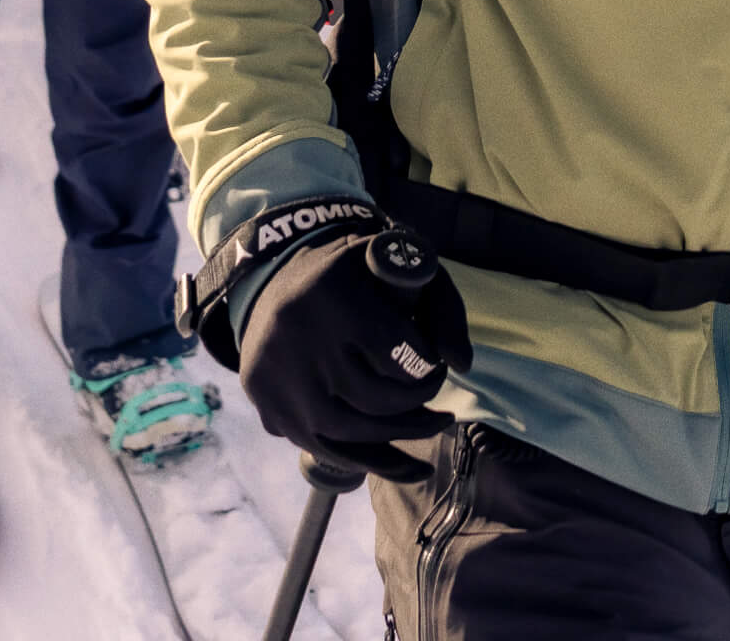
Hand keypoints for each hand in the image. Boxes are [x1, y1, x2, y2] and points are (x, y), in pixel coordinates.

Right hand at [238, 226, 471, 482]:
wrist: (267, 282)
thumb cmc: (346, 273)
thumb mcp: (392, 262)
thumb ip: (437, 302)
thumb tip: (462, 364)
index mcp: (329, 296)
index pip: (394, 349)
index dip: (426, 365)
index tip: (438, 365)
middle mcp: (297, 341)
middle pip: (373, 397)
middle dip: (418, 403)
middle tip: (440, 396)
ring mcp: (278, 383)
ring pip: (351, 432)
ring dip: (403, 436)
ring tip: (436, 426)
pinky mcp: (270, 409)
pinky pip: (325, 450)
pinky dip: (372, 462)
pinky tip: (412, 467)